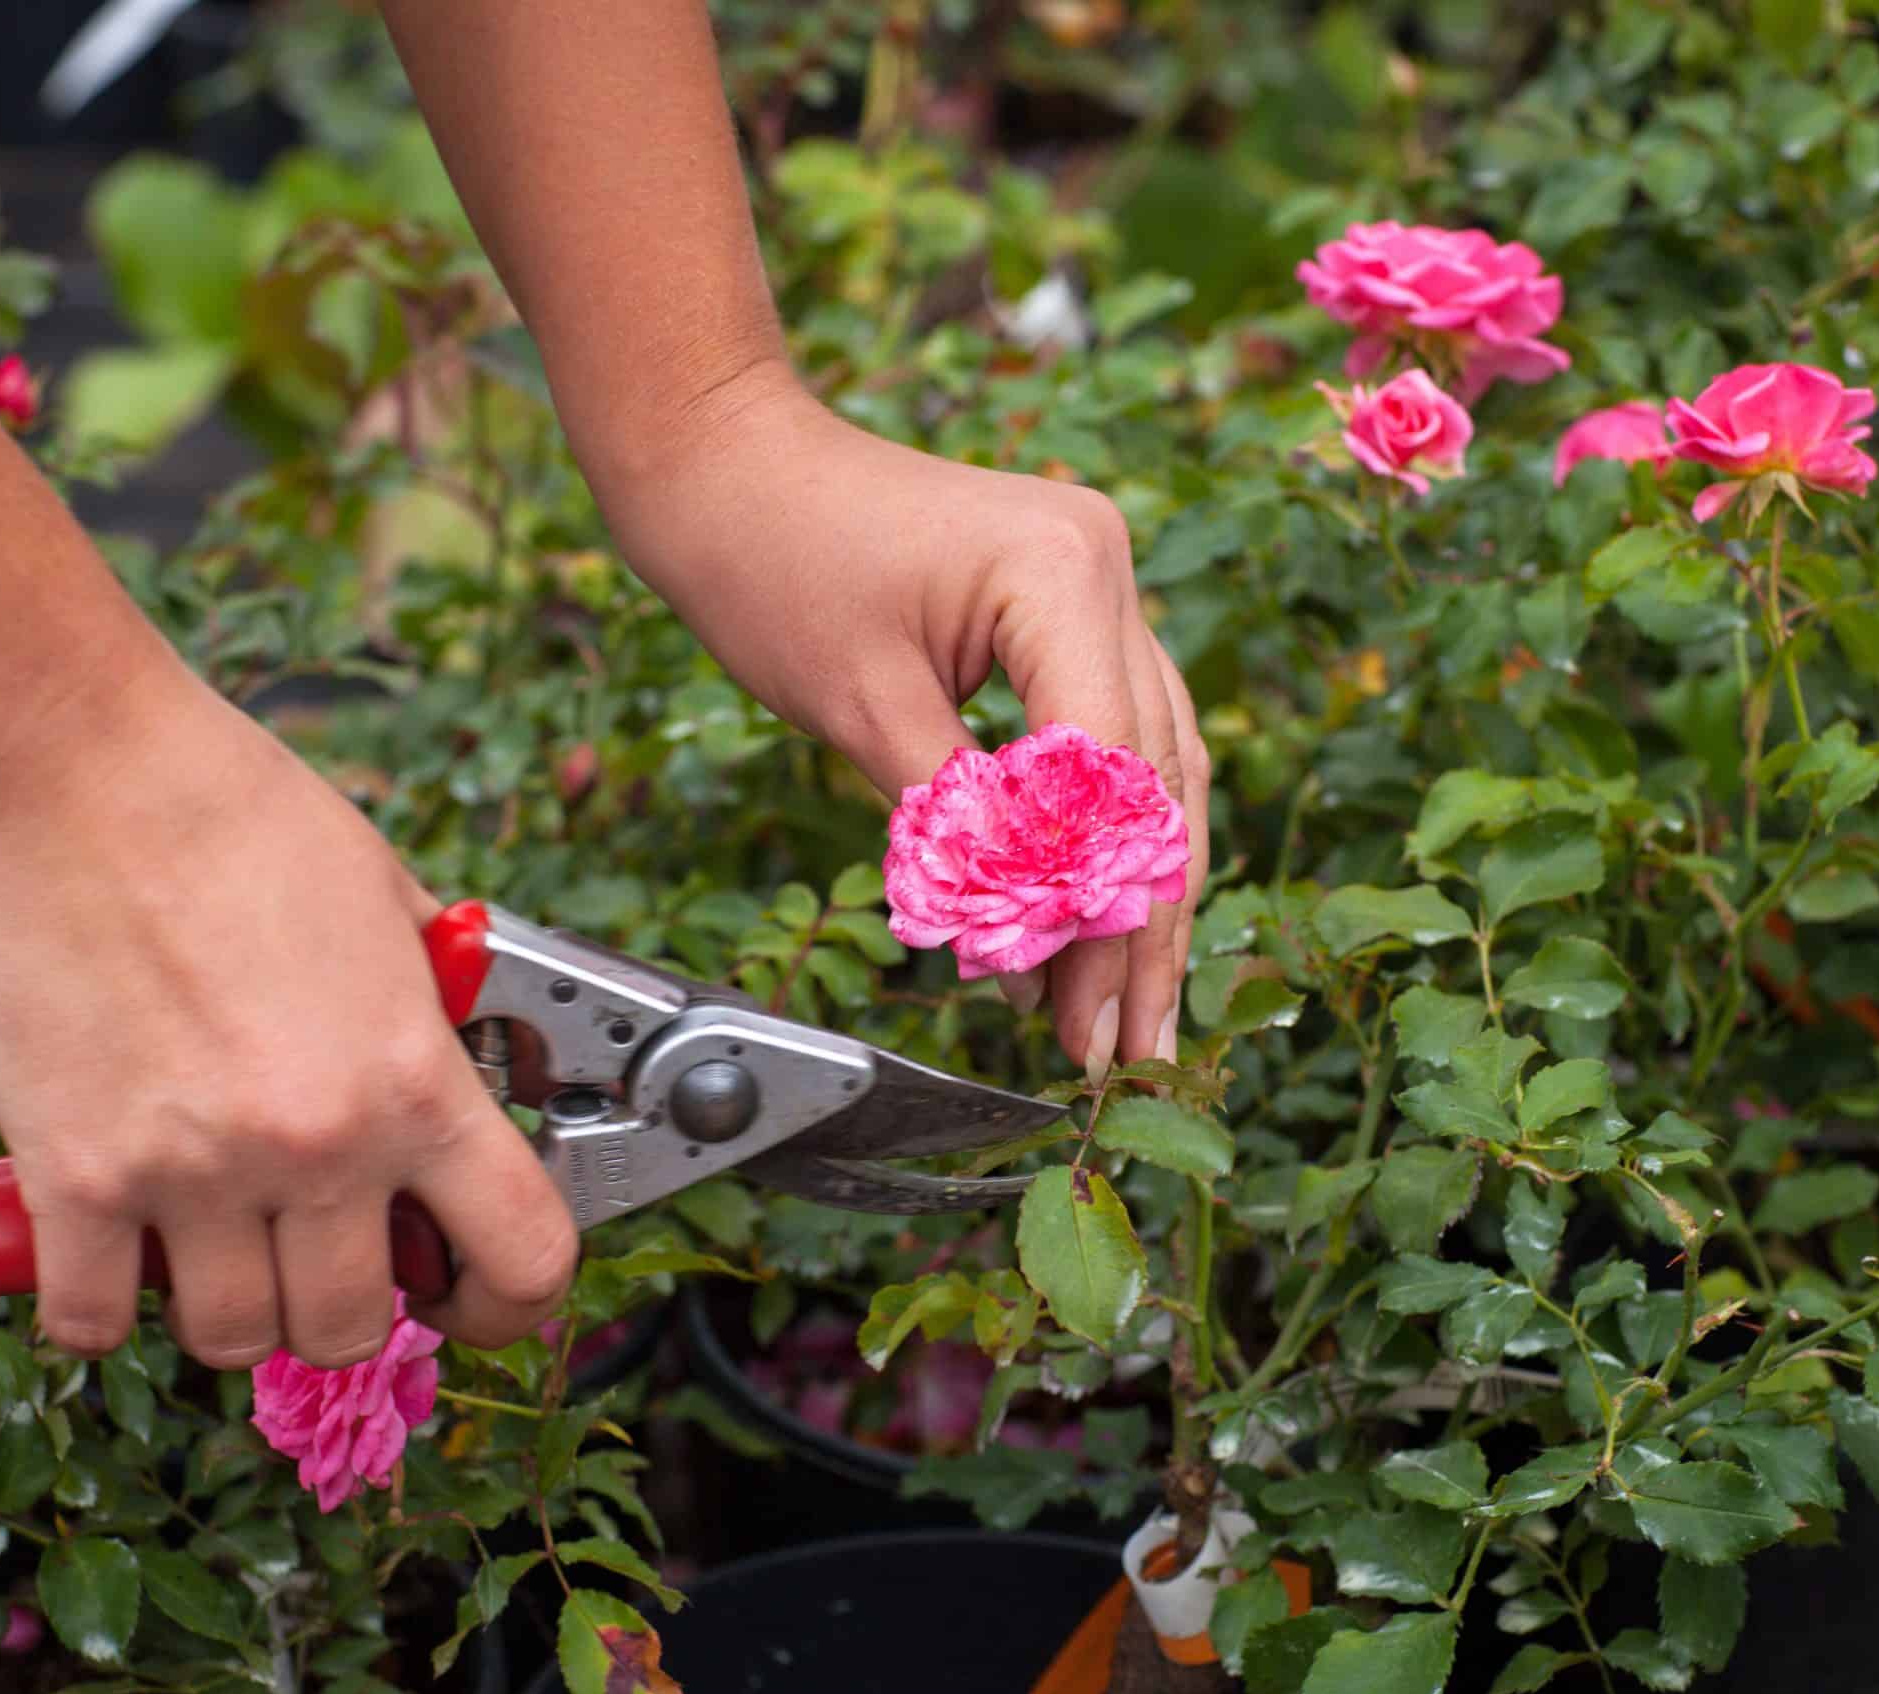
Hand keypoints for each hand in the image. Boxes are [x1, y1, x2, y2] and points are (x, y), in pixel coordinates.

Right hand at [0, 672, 578, 1364]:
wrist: (57, 768)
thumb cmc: (218, 804)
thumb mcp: (382, 894)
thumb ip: (426, 1002)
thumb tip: (461, 1058)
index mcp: (413, 1076)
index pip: (524, 1256)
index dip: (507, 1303)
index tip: (471, 1295)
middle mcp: (317, 1144)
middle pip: (356, 1327)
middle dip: (343, 1301)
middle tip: (314, 1248)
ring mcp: (192, 1173)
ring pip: (235, 1338)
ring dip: (228, 1304)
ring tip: (210, 1237)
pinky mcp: (71, 1179)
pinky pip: (90, 1320)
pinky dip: (95, 1304)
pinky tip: (102, 1248)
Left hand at [592, 363, 1211, 1068]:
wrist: (726, 460)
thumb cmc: (769, 561)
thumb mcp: (861, 710)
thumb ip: (956, 832)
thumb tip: (1025, 954)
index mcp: (1063, 574)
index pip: (1109, 774)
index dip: (1098, 909)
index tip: (1078, 1017)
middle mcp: (1107, 567)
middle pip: (1151, 780)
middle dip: (1135, 927)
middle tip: (1121, 1049)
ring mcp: (1098, 580)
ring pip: (1152, 765)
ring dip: (1136, 892)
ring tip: (1128, 1014)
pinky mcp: (1069, 604)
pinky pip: (1112, 732)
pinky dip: (1102, 830)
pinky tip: (1101, 919)